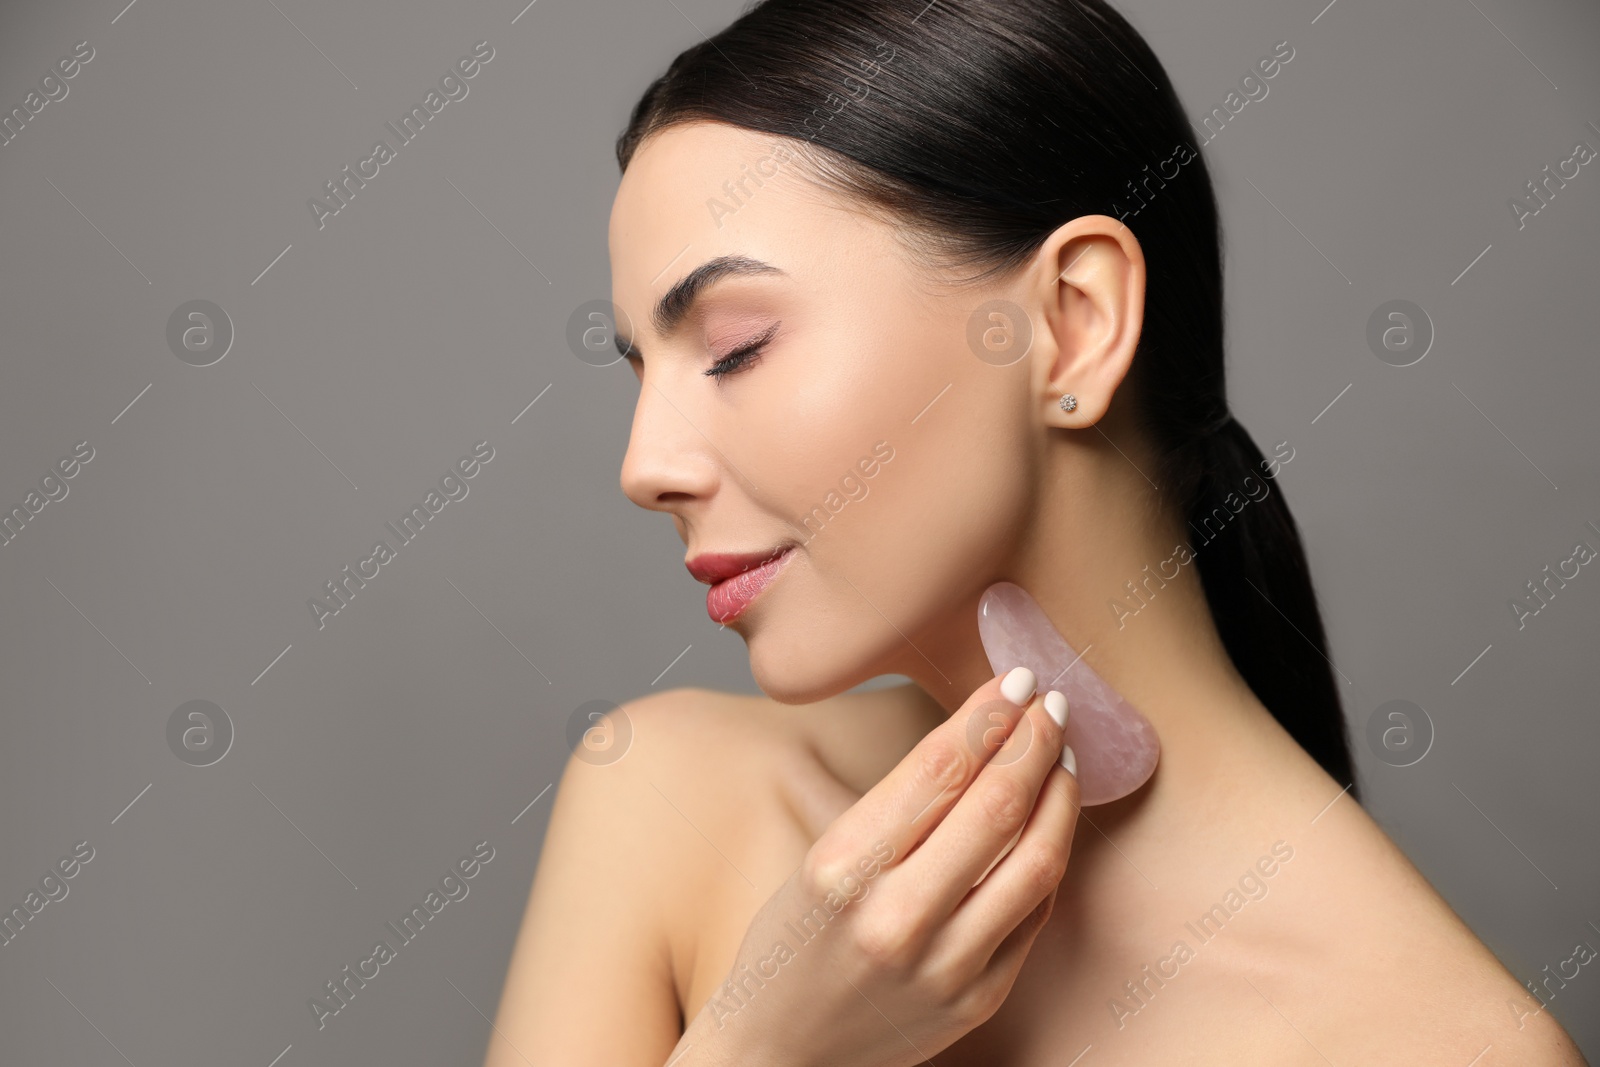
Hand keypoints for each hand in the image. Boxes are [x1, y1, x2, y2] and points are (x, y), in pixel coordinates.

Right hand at [667, 666, 1078, 1066]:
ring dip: (1059, 795)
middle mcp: (896, 918)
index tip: (1015, 681)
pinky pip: (1033, 913)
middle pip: (997, 805)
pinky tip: (1049, 822)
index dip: (989, 715)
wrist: (782, 1054)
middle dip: (1035, 741)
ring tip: (1061, 757)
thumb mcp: (818, 861)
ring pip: (1036, 860)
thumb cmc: (793, 944)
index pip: (939, 768)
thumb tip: (977, 738)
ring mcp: (944, 966)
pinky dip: (1050, 857)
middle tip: (1052, 704)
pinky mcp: (977, 999)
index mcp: (843, 869)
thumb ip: (896, 809)